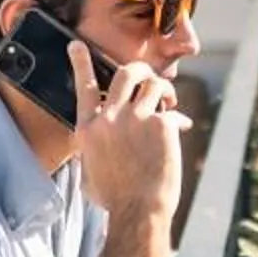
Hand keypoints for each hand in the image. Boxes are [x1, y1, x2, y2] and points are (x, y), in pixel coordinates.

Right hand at [70, 40, 184, 224]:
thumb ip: (93, 150)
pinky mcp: (161, 126)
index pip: (84, 87)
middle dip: (141, 70)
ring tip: (167, 103)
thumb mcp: (89, 172)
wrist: (137, 211)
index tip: (76, 44)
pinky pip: (173, 112)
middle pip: (125, 73)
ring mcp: (136, 120)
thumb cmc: (114, 199)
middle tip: (148, 77)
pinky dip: (178, 119)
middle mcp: (110, 118)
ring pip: (153, 84)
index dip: (80, 62)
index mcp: (89, 129)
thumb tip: (101, 143)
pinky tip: (181, 128)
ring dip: (163, 90)